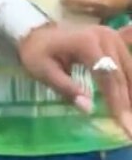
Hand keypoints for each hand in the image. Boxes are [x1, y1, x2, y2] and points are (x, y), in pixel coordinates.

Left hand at [18, 22, 131, 136]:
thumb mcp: (44, 72)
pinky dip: (130, 82)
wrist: (36, 32)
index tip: (123, 123)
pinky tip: (130, 100)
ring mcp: (112, 37)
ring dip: (131, 94)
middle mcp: (105, 37)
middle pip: (121, 75)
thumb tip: (88, 108)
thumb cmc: (37, 53)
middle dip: (127, 103)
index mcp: (87, 43)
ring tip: (130, 117)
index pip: (108, 76)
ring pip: (129, 70)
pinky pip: (128, 64)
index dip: (117, 101)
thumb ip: (66, 88)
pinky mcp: (115, 40)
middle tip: (130, 127)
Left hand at [61, 0, 131, 18]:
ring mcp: (101, 10)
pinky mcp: (102, 16)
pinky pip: (88, 16)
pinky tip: (72, 13)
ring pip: (83, 11)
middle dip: (69, 1)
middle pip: (81, 2)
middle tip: (60, 0)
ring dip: (72, 9)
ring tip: (63, 6)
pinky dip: (79, 14)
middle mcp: (100, 1)